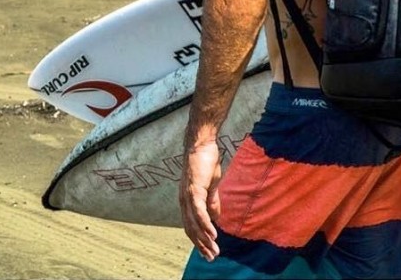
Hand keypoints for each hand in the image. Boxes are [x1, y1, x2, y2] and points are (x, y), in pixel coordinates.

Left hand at [179, 140, 222, 260]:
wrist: (202, 143)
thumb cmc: (206, 161)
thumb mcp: (211, 184)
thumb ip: (212, 201)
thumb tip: (216, 218)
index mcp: (188, 200)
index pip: (192, 225)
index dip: (199, 240)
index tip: (209, 251)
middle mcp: (184, 201)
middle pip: (191, 229)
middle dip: (202, 245)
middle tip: (212, 258)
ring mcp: (188, 197)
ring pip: (195, 224)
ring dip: (205, 239)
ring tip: (214, 251)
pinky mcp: (194, 190)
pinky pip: (199, 212)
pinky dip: (205, 225)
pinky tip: (213, 235)